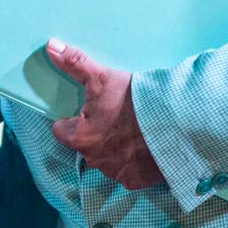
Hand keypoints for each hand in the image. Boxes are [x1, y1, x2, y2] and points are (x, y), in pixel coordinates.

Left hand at [45, 41, 163, 189]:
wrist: (177, 123)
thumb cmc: (135, 100)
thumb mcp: (102, 78)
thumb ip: (74, 64)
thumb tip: (50, 46)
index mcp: (79, 137)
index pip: (61, 130)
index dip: (72, 120)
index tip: (87, 111)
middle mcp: (93, 159)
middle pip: (84, 146)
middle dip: (95, 134)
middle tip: (115, 118)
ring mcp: (114, 173)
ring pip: (105, 159)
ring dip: (114, 149)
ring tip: (132, 131)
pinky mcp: (134, 181)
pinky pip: (127, 173)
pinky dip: (133, 162)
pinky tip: (144, 147)